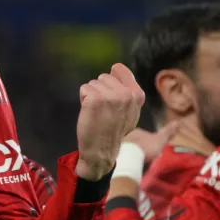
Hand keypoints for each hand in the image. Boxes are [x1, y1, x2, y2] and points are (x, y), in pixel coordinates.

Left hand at [75, 63, 145, 179]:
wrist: (101, 151)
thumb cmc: (113, 131)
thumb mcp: (131, 112)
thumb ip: (128, 91)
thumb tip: (116, 68)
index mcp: (137, 95)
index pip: (119, 69)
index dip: (110, 81)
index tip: (110, 96)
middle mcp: (126, 94)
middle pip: (103, 77)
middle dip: (100, 90)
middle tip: (103, 109)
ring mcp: (110, 96)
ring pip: (93, 83)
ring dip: (91, 95)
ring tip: (97, 112)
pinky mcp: (94, 99)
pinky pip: (84, 89)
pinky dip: (83, 100)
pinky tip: (89, 113)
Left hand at [123, 122, 177, 162]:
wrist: (132, 158)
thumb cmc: (148, 147)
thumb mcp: (161, 139)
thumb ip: (168, 131)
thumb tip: (177, 121)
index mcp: (138, 131)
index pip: (146, 134)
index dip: (152, 141)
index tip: (156, 148)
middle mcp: (128, 136)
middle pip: (138, 141)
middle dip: (144, 147)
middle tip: (150, 155)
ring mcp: (123, 146)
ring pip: (132, 148)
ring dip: (137, 153)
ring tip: (143, 161)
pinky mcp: (120, 155)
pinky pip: (128, 156)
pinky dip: (132, 159)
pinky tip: (136, 164)